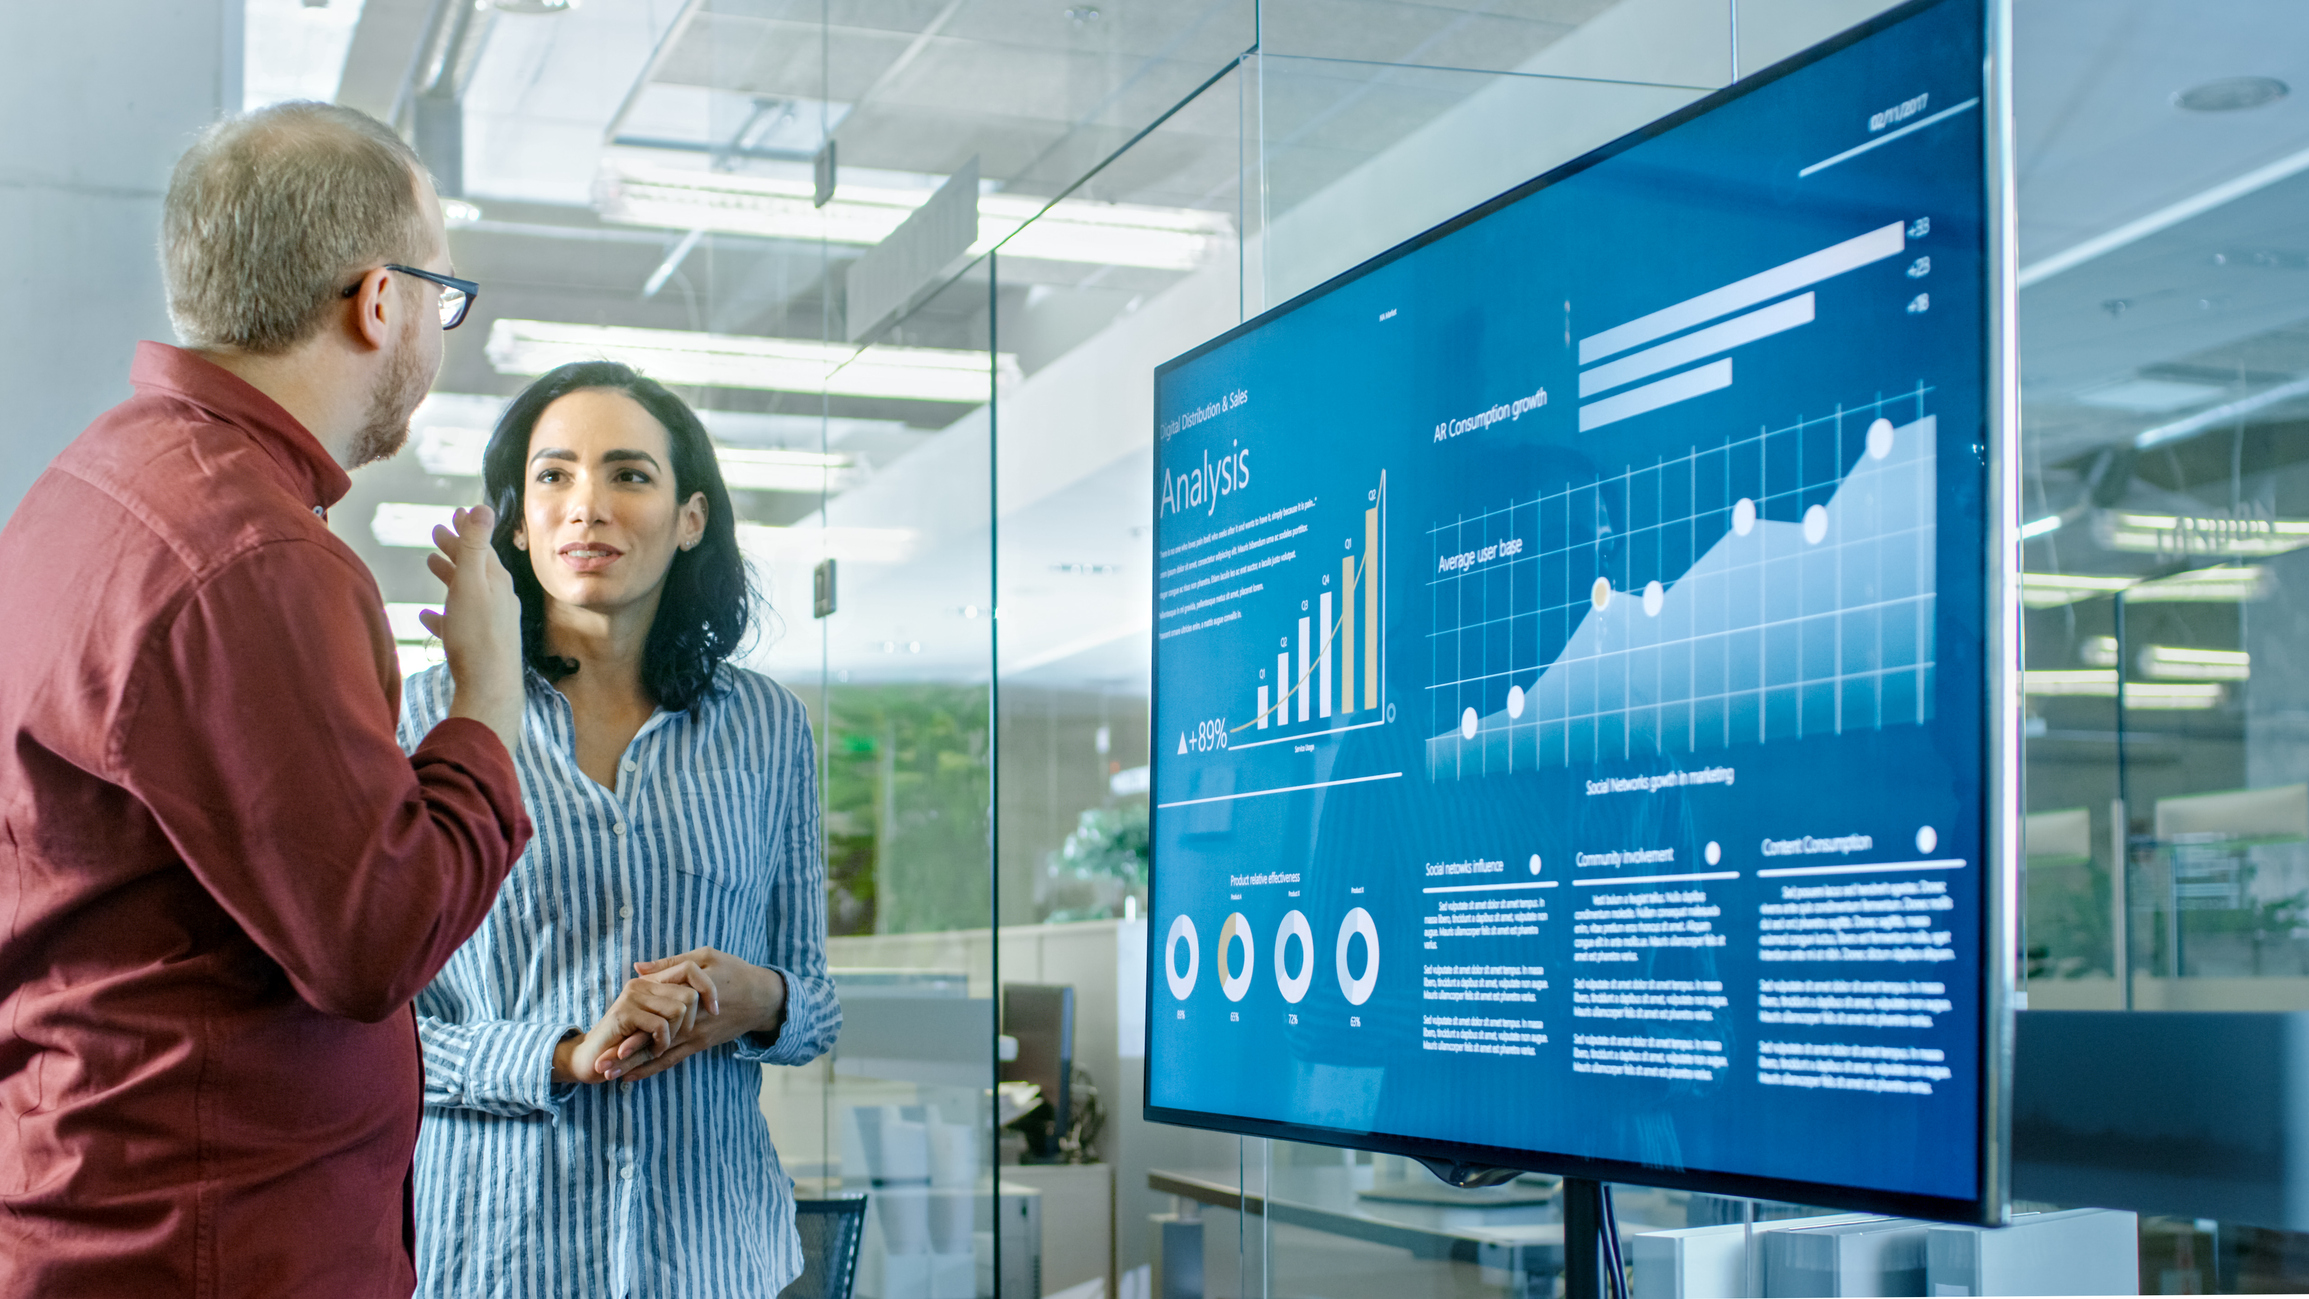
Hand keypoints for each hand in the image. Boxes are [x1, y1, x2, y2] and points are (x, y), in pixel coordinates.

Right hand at [420, 505, 523, 748]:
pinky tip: (426, 616)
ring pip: (468, 593)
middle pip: (476, 567)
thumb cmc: (477, 636)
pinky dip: (444, 614)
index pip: (482, 547)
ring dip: (450, 576)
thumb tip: (483, 507)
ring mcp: (491, 624)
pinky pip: (459, 624)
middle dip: (458, 548)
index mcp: (497, 582)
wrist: (490, 690)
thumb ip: (475, 546)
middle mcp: (499, 600)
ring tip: (431, 563)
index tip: (453, 513)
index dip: (467, 529)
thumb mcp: (472, 583)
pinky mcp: (480, 647)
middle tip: (438, 532)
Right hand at [553, 961, 718, 1083]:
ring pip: (678, 1009)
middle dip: (689, 1022)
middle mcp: (643, 983)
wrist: (590, 1059)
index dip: (709, 989)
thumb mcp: (655, 1023)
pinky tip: (653, 1051)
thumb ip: (675, 1006)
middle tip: (674, 1038)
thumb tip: (704, 998)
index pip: (691, 969)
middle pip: (690, 993)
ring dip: (673, 1036)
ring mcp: (633, 996)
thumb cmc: (626, 1042)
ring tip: (659, 1046)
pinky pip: (660, 1026)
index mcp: (652, 981)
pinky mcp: (625, 1014)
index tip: (715, 1011)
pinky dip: (661, 1043)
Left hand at [601, 948, 788, 1084]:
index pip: (653, 1022)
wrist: (764, 998)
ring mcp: (696, 1037)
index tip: (605, 1046)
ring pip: (660, 1057)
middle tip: (599, 1068)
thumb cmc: (735, 972)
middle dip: (624, 1058)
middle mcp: (690, 1025)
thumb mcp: (705, 957)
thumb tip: (637, 968)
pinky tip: (634, 1077)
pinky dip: (653, 1069)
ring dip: (635, 1068)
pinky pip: (674, 1060)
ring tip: (609, 1078)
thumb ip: (670, 964)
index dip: (629, 1035)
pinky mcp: (700, 1044)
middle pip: (651, 1045)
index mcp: (689, 1000)